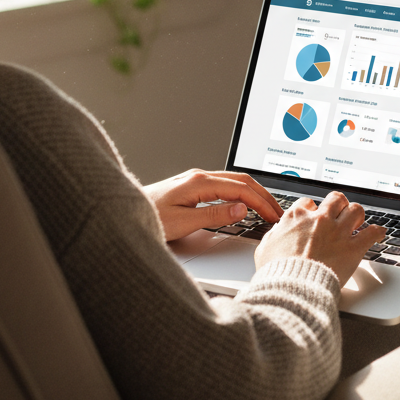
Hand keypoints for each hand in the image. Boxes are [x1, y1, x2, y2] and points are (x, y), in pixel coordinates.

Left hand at [144, 169, 282, 241]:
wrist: (122, 211)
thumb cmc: (147, 217)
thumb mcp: (183, 222)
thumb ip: (214, 215)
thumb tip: (241, 208)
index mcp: (199, 182)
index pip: (240, 188)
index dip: (260, 202)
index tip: (273, 215)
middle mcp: (199, 176)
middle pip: (241, 180)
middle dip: (262, 195)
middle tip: (277, 212)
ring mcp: (195, 180)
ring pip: (234, 181)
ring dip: (253, 193)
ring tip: (266, 207)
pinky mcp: (192, 186)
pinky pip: (224, 185)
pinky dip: (240, 193)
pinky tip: (244, 202)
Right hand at [254, 192, 384, 286]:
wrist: (292, 288)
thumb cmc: (277, 272)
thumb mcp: (264, 249)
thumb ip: (273, 236)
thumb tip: (277, 233)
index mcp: (296, 217)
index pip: (308, 203)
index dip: (312, 209)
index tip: (314, 216)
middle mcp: (319, 219)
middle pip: (336, 200)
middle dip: (339, 205)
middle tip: (340, 213)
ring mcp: (337, 232)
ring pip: (355, 210)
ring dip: (357, 215)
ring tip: (357, 221)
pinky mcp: (352, 248)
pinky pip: (372, 233)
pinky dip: (377, 232)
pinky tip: (379, 233)